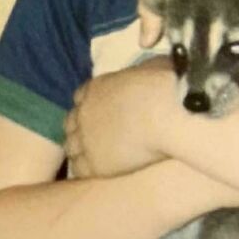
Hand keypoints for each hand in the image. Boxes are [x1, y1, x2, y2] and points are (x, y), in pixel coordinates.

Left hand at [64, 58, 174, 177]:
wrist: (167, 115)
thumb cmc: (166, 86)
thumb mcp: (153, 67)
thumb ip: (144, 70)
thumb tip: (149, 72)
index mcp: (96, 88)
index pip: (81, 97)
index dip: (90, 106)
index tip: (101, 112)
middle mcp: (84, 112)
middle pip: (71, 123)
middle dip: (82, 128)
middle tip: (99, 137)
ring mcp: (85, 138)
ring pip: (71, 147)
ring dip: (82, 151)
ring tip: (100, 157)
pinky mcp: (93, 163)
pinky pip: (81, 170)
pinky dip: (88, 170)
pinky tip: (101, 171)